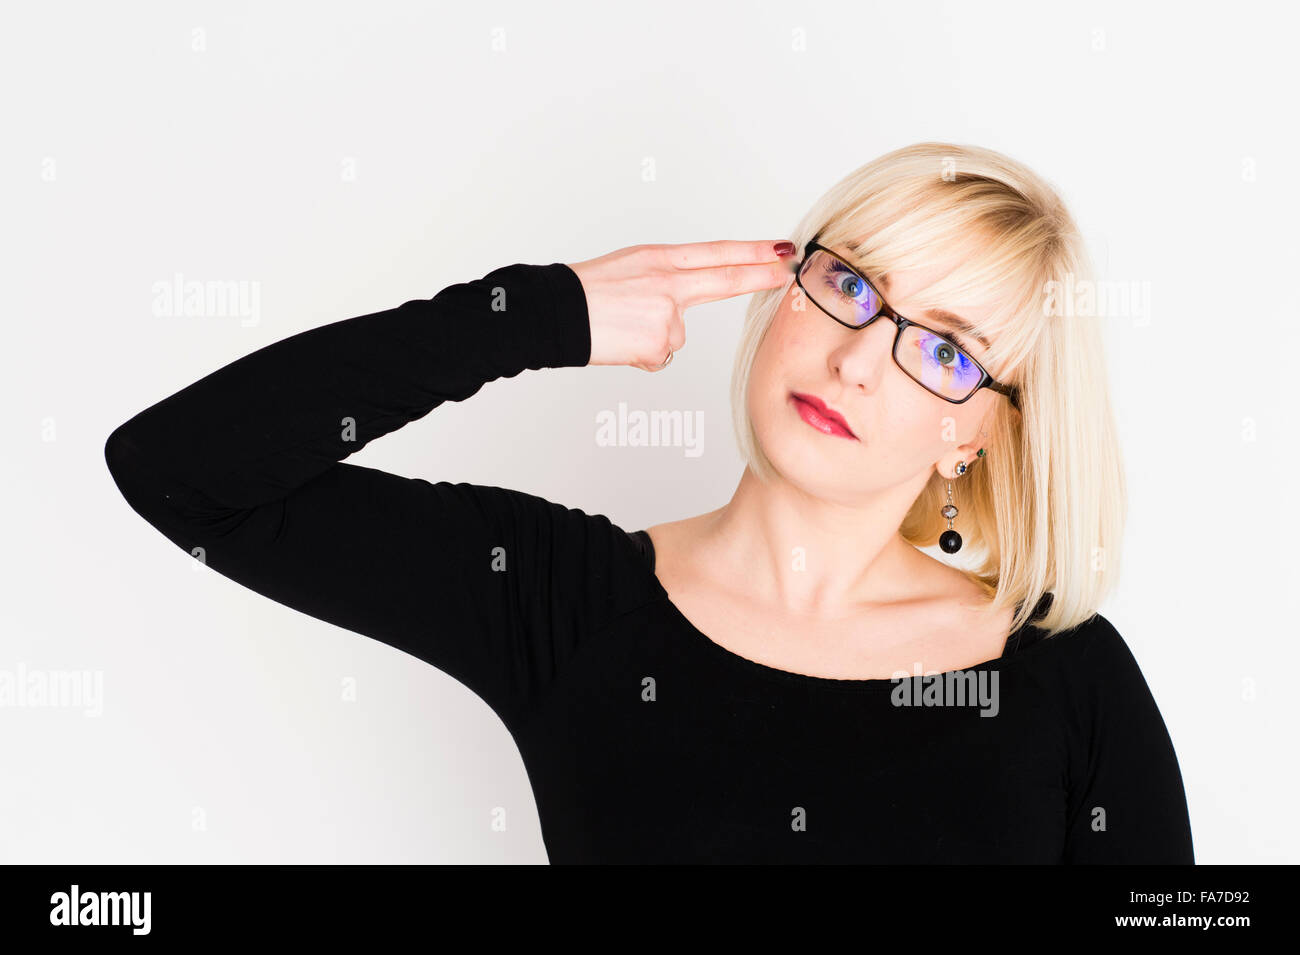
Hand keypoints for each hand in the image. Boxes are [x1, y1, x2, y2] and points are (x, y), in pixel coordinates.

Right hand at [566, 240, 796, 371]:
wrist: (556, 313)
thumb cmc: (586, 292)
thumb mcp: (629, 268)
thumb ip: (664, 281)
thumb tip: (681, 307)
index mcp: (660, 260)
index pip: (716, 254)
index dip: (751, 252)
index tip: (780, 249)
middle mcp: (668, 283)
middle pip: (724, 279)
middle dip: (759, 274)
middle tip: (786, 270)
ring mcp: (667, 315)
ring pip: (676, 334)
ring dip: (652, 337)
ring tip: (620, 326)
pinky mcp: (659, 344)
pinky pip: (659, 355)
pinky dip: (641, 355)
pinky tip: (620, 342)